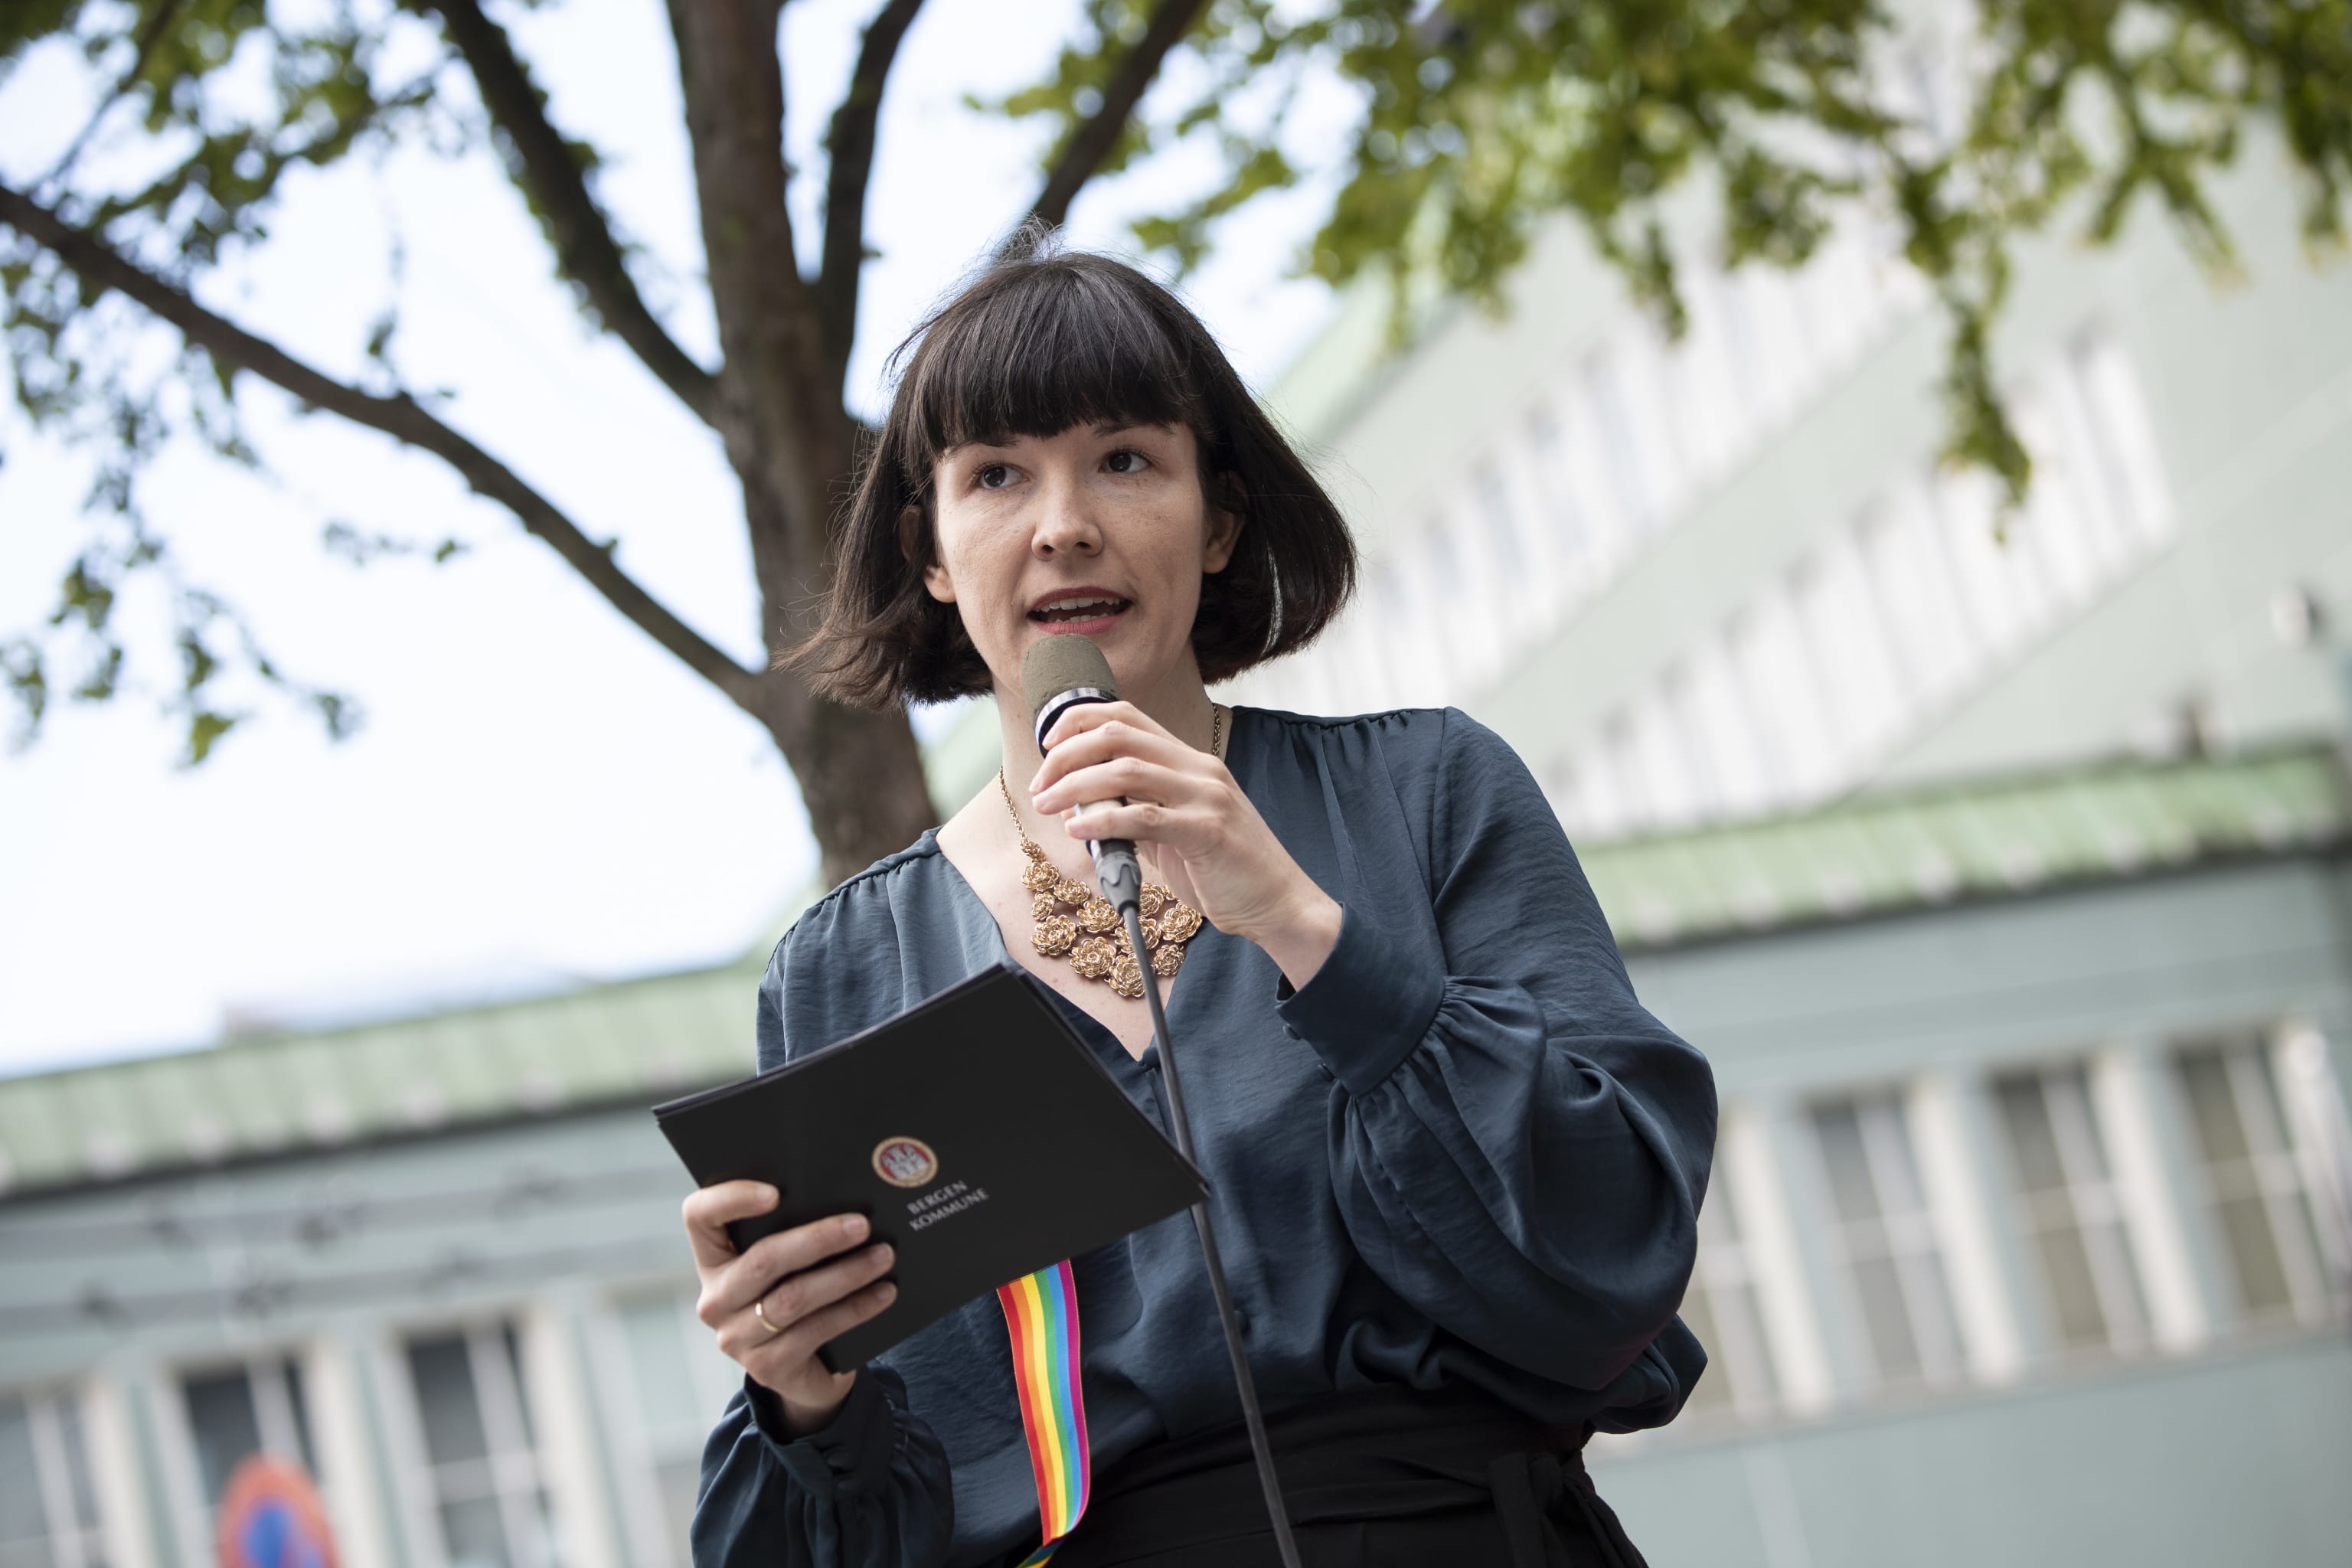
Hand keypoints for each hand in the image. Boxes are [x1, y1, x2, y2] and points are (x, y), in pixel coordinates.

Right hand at [683, 1182, 897, 1436]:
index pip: (699, 1217)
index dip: (730, 1199)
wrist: (806, 1368)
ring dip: (846, 1274)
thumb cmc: (796, 1293)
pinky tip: (883, 1293)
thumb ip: (793, 1231)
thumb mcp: (786, 1263)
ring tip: (883, 1256)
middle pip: (762, 1261)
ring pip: (794, 1297)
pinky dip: (855, 1308)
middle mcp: (715, 1299)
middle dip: (817, 1239)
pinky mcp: (767, 1367)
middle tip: (861, 1225)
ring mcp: (736, 1338)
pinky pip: (816, 1330)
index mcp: (713, 1259)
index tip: (776, 1191)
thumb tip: (845, 1200)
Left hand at [1029, 701, 1340, 988]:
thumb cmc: (1223, 870)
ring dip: (1074, 785)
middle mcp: (1198, 769)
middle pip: (1117, 736)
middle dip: (1067, 754)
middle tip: (1041, 784)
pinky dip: (1102, 820)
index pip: (1127, 717)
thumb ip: (1134, 812)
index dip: (1079, 721)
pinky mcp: (1207, 831)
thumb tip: (1080, 807)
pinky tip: (1077, 829)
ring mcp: (1206, 796)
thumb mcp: (1173, 832)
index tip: (1048, 746)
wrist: (1277, 902)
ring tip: (1048, 804)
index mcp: (1189, 761)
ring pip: (1125, 770)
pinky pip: (1143, 816)